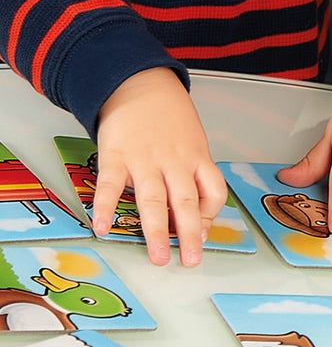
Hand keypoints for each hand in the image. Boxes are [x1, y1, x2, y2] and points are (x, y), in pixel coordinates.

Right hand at [93, 68, 227, 265]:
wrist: (140, 85)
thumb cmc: (170, 118)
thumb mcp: (192, 141)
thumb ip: (193, 173)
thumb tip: (194, 212)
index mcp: (197, 157)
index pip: (214, 191)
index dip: (210, 215)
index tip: (202, 235)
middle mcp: (174, 162)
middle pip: (185, 201)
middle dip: (188, 234)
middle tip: (190, 261)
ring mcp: (145, 160)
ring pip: (153, 200)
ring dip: (155, 231)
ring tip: (158, 257)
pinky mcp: (116, 156)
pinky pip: (111, 186)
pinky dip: (106, 208)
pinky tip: (103, 228)